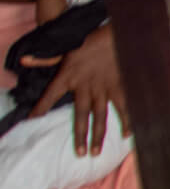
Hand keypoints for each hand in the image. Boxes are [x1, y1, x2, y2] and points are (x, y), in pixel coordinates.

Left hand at [26, 25, 126, 156]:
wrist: (116, 34)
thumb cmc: (90, 41)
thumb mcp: (65, 49)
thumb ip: (46, 59)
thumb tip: (24, 60)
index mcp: (69, 76)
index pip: (50, 94)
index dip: (40, 107)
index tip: (33, 119)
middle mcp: (85, 86)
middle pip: (81, 115)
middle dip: (80, 135)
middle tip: (79, 154)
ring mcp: (104, 88)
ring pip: (101, 116)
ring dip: (99, 135)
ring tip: (96, 152)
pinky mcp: (120, 87)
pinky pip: (123, 107)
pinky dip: (127, 120)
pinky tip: (127, 135)